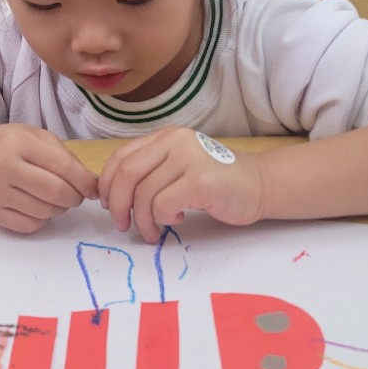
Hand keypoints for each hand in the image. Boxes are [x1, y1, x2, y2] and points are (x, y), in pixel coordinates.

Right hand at [0, 124, 97, 233]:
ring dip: (59, 209)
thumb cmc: (11, 145)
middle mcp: (4, 167)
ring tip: (54, 198)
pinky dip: (42, 220)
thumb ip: (65, 157)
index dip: (84, 181)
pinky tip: (38, 206)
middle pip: (55, 192)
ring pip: (45, 212)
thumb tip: (92, 183)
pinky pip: (30, 225)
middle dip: (75, 198)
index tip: (93, 189)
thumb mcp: (37, 137)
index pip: (62, 167)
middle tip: (76, 196)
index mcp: (20, 144)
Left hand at [97, 127, 264, 242]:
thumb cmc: (216, 182)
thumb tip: (111, 195)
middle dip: (117, 205)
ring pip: (144, 194)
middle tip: (123, 225)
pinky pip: (163, 205)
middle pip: (127, 174)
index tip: (108, 205)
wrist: (259, 185)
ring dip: (142, 220)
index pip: (121, 157)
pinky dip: (163, 219)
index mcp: (165, 137)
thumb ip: (151, 172)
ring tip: (153, 231)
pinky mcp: (201, 180)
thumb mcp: (178, 167)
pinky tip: (177, 220)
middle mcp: (175, 141)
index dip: (107, 184)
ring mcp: (190, 158)